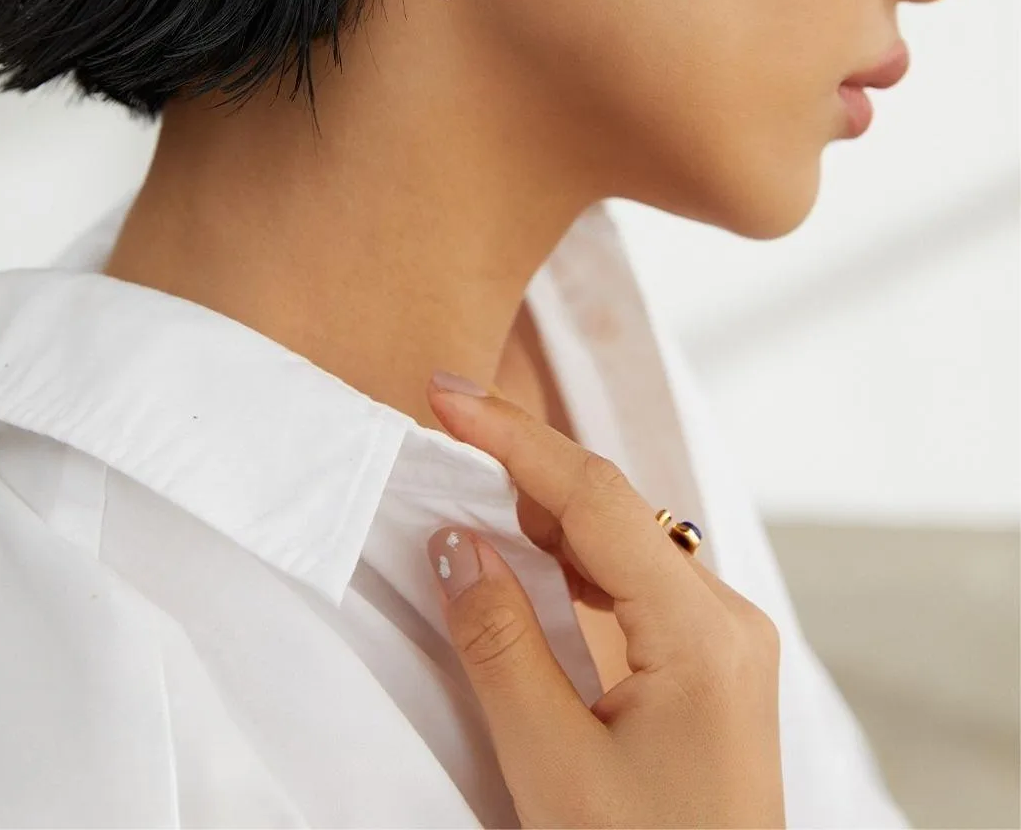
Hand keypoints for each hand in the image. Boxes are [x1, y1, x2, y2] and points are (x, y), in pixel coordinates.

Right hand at [425, 376, 785, 829]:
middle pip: (612, 510)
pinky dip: (569, 565)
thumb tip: (454, 540)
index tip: (446, 397)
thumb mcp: (553, 769)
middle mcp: (724, 619)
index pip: (595, 499)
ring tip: (465, 490)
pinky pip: (631, 586)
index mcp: (702, 632)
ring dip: (542, 515)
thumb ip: (498, 643)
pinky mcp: (705, 667)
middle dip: (522, 467)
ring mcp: (721, 643)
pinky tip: (521, 565)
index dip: (514, 437)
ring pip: (621, 544)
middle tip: (441, 437)